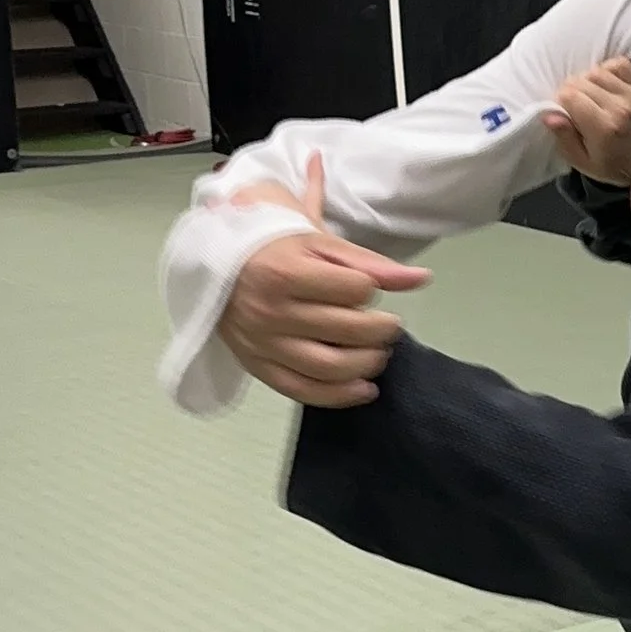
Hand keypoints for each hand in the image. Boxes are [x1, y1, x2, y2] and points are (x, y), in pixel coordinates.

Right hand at [216, 153, 427, 405]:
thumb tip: (419, 280)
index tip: (367, 287)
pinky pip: (303, 390)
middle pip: (347, 329)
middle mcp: (271, 311)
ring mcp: (262, 343)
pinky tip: (365, 388)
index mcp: (284, 271)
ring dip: (367, 363)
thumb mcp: (315, 236)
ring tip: (379, 353)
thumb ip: (367, 261)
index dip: (370, 288)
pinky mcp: (257, 366)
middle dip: (382, 330)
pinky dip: (340, 395)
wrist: (211, 260)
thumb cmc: (268, 240)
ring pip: (328, 366)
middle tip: (390, 326)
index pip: (354, 289)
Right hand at [540, 54, 630, 184]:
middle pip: (580, 81)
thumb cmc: (608, 163)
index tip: (564, 112)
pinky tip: (605, 86)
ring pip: (597, 72)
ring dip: (588, 81)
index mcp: (605, 128)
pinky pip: (619, 64)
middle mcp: (621, 108)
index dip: (560, 101)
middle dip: (571, 91)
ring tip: (590, 97)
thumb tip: (549, 115)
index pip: (569, 96)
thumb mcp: (581, 160)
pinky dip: (608, 71)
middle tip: (576, 107)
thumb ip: (564, 137)